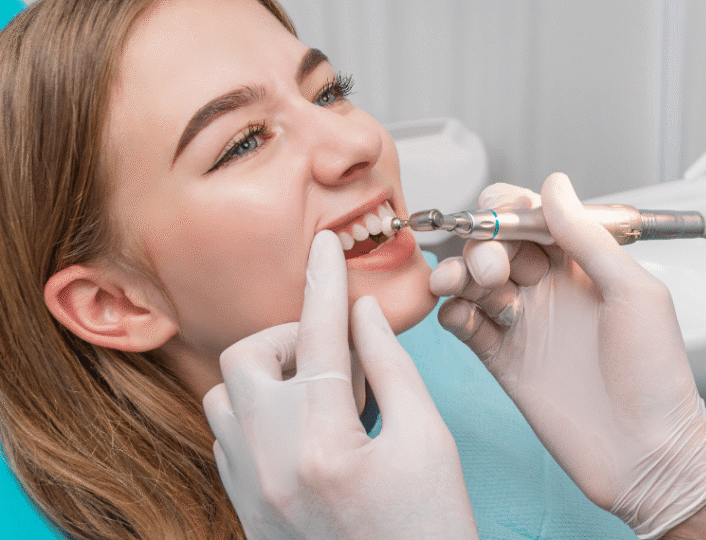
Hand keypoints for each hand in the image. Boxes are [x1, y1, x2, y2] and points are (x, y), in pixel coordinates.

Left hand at [204, 230, 477, 539]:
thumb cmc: (431, 525)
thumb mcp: (428, 439)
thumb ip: (391, 366)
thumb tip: (360, 312)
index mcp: (324, 445)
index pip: (318, 337)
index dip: (325, 281)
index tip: (325, 244)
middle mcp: (270, 466)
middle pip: (247, 359)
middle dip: (291, 338)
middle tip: (338, 354)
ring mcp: (250, 491)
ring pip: (224, 398)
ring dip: (269, 377)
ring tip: (320, 393)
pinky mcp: (245, 510)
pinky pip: (226, 437)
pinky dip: (258, 414)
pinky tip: (303, 426)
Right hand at [430, 173, 705, 538]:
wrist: (647, 453)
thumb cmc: (657, 376)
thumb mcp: (634, 292)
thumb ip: (589, 238)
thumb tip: (555, 185)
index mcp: (584, 264)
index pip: (534, 217)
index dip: (510, 210)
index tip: (501, 215)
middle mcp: (550, 288)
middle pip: (496, 244)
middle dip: (484, 244)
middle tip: (495, 268)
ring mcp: (525, 324)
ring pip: (473, 280)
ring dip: (459, 273)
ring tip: (461, 285)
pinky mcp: (504, 360)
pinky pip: (465, 325)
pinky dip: (453, 312)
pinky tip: (461, 315)